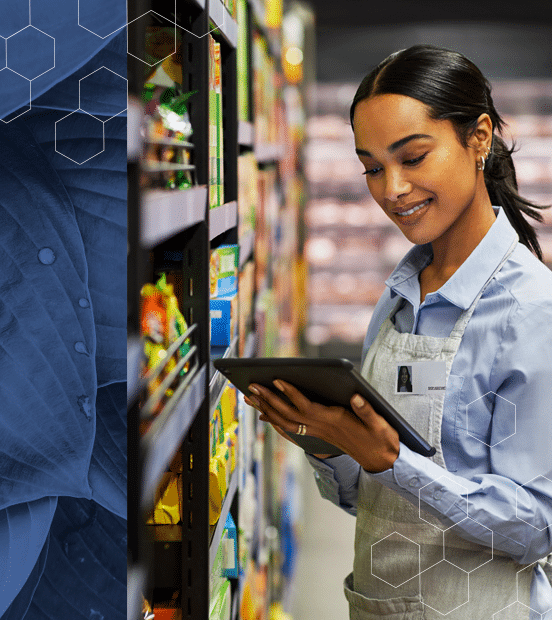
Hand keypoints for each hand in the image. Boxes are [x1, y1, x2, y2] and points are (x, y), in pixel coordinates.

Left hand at [244, 379, 399, 472]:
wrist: (380, 460)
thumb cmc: (380, 439)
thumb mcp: (379, 424)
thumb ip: (366, 410)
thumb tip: (356, 396)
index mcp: (333, 420)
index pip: (306, 405)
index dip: (291, 393)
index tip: (277, 380)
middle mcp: (321, 427)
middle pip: (288, 413)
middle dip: (269, 399)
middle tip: (251, 386)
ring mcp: (317, 432)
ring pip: (285, 421)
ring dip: (266, 409)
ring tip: (250, 397)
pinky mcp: (317, 435)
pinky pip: (290, 430)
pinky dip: (275, 422)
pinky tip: (265, 416)